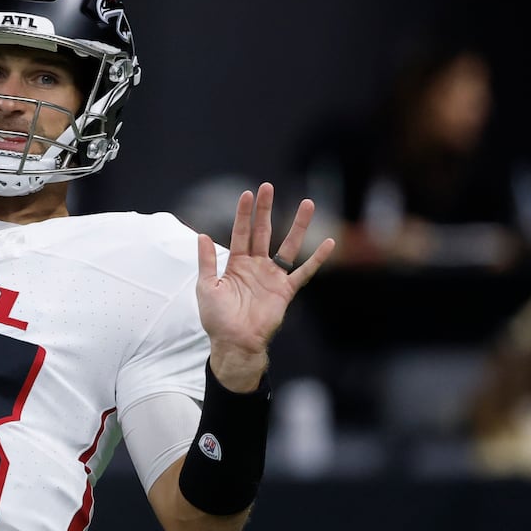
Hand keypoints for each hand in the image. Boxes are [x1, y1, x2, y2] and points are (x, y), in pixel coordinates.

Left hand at [195, 182, 335, 391]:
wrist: (234, 343)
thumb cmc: (217, 318)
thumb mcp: (207, 286)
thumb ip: (207, 261)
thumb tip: (201, 235)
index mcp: (236, 263)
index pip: (241, 232)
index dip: (244, 213)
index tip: (247, 193)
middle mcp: (256, 266)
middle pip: (263, 231)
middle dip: (265, 210)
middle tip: (268, 187)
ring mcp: (272, 276)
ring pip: (288, 245)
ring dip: (297, 225)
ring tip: (308, 204)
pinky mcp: (286, 290)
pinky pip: (304, 272)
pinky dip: (317, 259)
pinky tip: (329, 243)